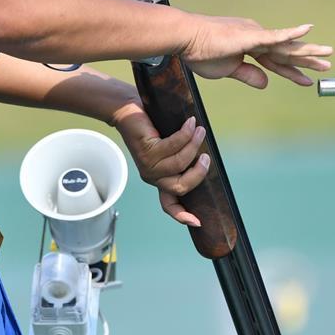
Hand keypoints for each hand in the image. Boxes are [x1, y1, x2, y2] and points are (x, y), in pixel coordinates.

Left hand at [110, 100, 208, 227]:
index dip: (182, 215)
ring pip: (180, 163)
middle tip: (206, 156)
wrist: (128, 112)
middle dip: (199, 173)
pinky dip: (186, 134)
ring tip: (200, 130)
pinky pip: (173, 146)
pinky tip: (191, 123)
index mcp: (158, 180)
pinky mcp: (147, 150)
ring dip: (194, 145)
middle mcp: (152, 177)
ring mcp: (148, 165)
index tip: (197, 222)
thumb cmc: (153, 128)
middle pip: (181, 186)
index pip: (168, 205)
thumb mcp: (169, 146)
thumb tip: (206, 157)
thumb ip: (183, 155)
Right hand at [184, 17, 332, 87]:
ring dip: (306, 51)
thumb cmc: (200, 52)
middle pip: (285, 53)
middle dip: (307, 60)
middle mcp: (256, 37)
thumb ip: (247, 75)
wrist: (185, 39)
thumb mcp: (226, 70)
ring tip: (327, 54)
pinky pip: (273, 36)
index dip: (291, 72)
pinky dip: (290, 34)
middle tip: (328, 64)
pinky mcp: (249, 36)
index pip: (275, 62)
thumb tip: (266, 83)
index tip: (307, 80)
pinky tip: (306, 30)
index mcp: (250, 46)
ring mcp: (254, 35)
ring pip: (285, 46)